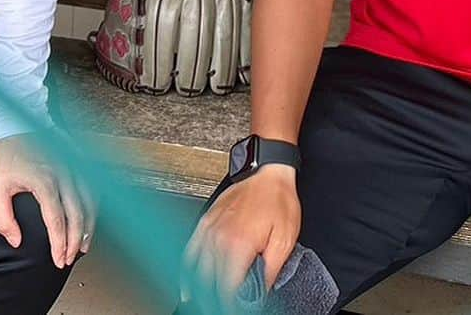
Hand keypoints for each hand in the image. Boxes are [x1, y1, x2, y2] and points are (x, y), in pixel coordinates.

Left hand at [0, 132, 94, 268]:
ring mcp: (73, 166)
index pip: (56, 220)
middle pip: (77, 214)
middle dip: (75, 241)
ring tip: (83, 245)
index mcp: (44, 181)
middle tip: (69, 258)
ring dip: (88, 226)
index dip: (59, 244)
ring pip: (89, 201)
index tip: (58, 259)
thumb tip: (16, 241)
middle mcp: (63, 174)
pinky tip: (89, 217)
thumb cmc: (7, 153)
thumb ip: (4, 219)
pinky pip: (92, 187)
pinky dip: (93, 206)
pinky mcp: (77, 160)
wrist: (16, 122)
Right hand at [181, 166, 300, 311]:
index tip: (237, 310)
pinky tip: (188, 284)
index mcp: (238, 244)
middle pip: (210, 282)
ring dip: (201, 290)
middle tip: (226, 306)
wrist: (267, 170)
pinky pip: (189, 251)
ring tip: (208, 303)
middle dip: (217, 300)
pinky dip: (186, 271)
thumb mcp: (284, 239)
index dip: (231, 306)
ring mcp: (209, 229)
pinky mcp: (205, 221)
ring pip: (196, 270)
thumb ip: (270, 271)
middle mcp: (218, 238)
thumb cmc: (277, 199)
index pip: (226, 289)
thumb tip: (261, 292)